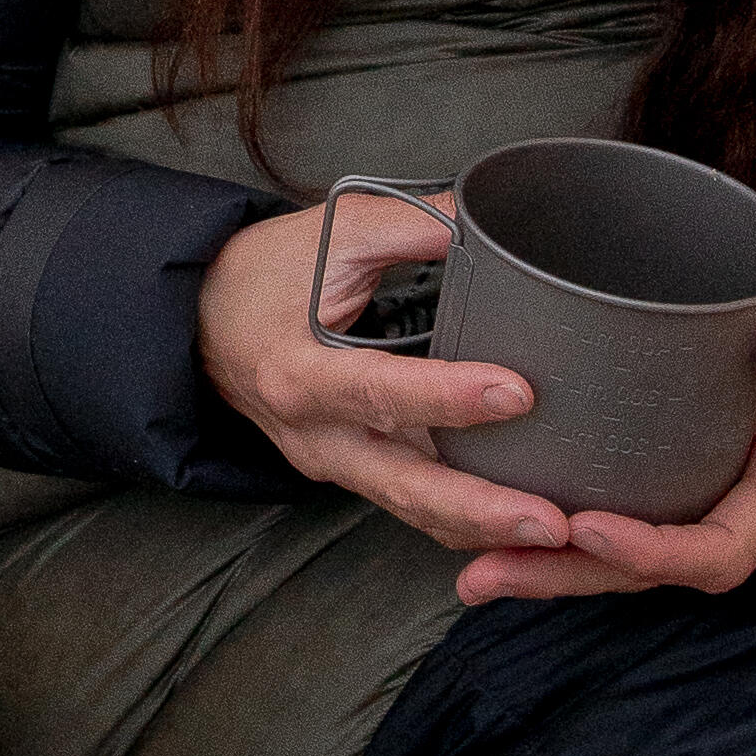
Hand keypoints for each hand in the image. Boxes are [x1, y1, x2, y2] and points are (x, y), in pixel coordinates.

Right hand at [194, 190, 572, 566]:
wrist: (199, 324)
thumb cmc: (262, 275)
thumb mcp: (331, 233)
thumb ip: (412, 225)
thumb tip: (490, 219)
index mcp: (298, 373)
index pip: (380, 390)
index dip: (449, 396)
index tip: (517, 393)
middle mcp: (314, 435)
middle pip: (403, 485)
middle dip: (481, 509)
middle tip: (552, 521)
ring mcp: (332, 463)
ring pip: (414, 509)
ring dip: (485, 528)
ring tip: (555, 536)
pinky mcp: (350, 473)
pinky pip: (411, 506)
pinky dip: (465, 522)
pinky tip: (519, 528)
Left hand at [445, 264, 755, 609]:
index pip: (719, 547)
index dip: (654, 552)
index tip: (590, 528)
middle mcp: (747, 495)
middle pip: (650, 565)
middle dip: (568, 576)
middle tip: (481, 573)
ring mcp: (718, 478)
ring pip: (628, 542)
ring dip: (550, 556)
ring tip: (468, 560)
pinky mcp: (696, 451)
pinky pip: (629, 497)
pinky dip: (565, 510)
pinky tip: (502, 496)